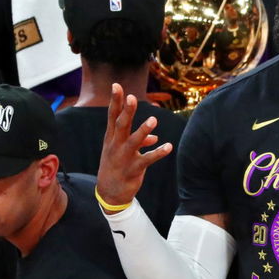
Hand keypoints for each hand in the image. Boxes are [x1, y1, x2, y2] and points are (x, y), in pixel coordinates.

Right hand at [95, 83, 171, 207]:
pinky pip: (148, 159)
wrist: (110, 192)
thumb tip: (154, 138)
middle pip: (121, 125)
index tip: (116, 85)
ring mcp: (124, 157)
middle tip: (132, 97)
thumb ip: (139, 141)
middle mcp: (116, 145)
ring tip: (153, 120)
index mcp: (112, 138)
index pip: (112, 116)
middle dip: (127, 112)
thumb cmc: (116, 166)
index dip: (115, 101)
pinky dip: (158, 152)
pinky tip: (168, 146)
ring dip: (143, 131)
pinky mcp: (134, 169)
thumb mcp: (122, 151)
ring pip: (134, 142)